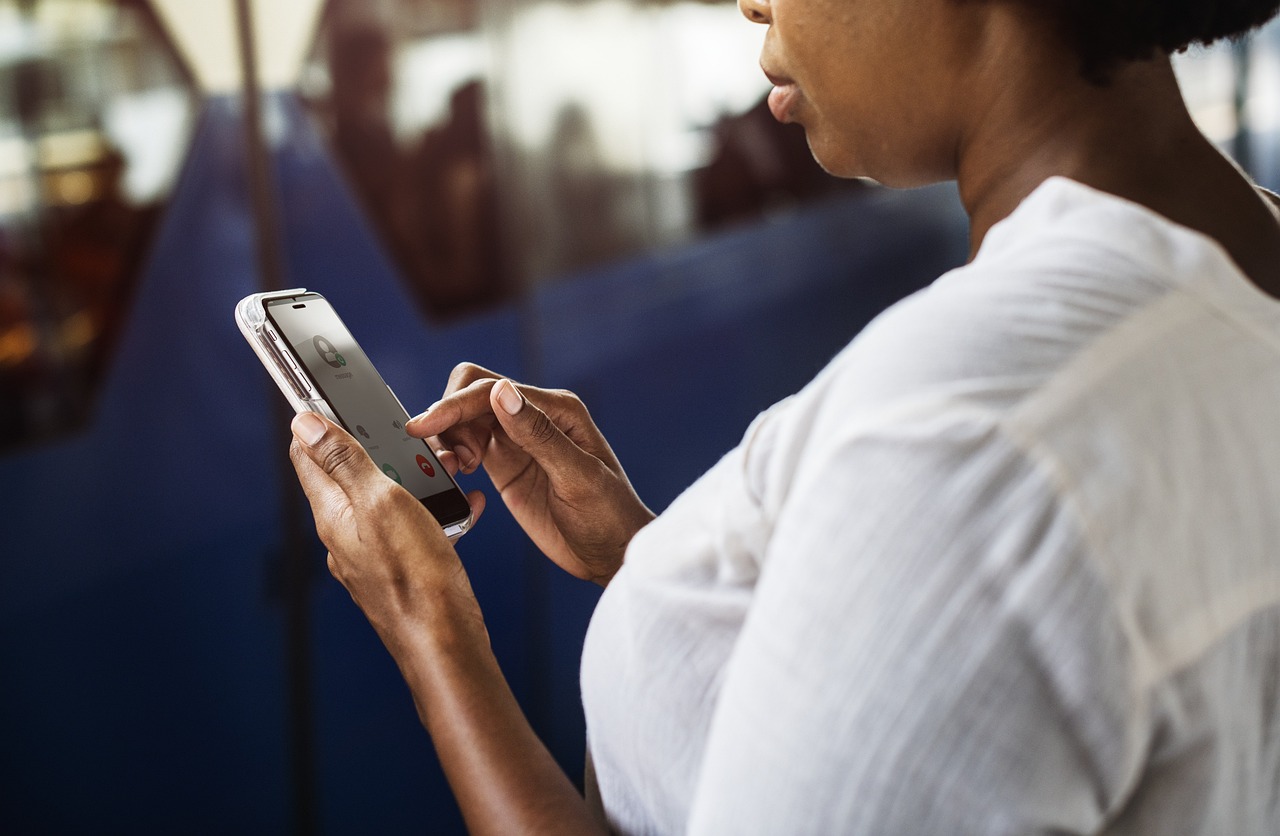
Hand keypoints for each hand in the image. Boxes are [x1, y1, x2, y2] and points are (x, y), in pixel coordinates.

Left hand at [288, 412, 488, 646]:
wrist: (447, 645)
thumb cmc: (415, 577)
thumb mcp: (381, 503)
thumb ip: (345, 462)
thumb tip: (304, 423)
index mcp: (332, 514)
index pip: (308, 454)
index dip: (318, 421)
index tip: (334, 396)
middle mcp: (344, 535)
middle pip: (350, 474)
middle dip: (378, 449)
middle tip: (411, 437)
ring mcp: (371, 555)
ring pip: (385, 500)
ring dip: (412, 478)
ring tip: (444, 471)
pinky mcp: (399, 569)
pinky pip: (411, 527)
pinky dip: (432, 511)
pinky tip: (459, 509)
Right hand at [405, 363, 653, 585]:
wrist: (613, 555)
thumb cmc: (609, 516)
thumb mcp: (578, 477)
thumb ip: (539, 435)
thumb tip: (502, 392)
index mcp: (557, 410)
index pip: (492, 390)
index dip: (454, 404)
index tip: (425, 426)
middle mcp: (534, 417)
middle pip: (472, 394)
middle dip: (448, 417)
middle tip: (451, 459)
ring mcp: (518, 441)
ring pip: (465, 419)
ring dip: (448, 438)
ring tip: (457, 470)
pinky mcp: (505, 465)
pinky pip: (467, 445)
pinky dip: (452, 454)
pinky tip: (458, 475)